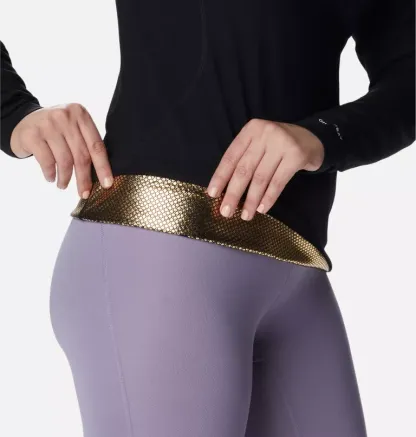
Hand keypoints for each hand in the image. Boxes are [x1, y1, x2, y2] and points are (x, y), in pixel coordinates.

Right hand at [10, 103, 113, 197]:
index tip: (107, 184)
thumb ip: (87, 144)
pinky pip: (47, 161)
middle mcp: (65, 116)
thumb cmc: (56, 130)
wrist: (23, 121)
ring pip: (65, 160)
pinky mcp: (31, 134)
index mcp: (81, 114)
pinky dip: (51, 173)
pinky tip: (51, 177)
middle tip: (84, 193)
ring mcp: (47, 124)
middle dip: (84, 178)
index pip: (96, 145)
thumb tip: (102, 177)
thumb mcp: (73, 129)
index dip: (103, 167)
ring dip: (65, 178)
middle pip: (81, 155)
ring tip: (63, 185)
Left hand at [206, 118, 323, 219]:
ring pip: (260, 178)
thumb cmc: (277, 147)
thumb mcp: (258, 145)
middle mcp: (265, 133)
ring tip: (245, 215)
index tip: (212, 194)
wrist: (311, 139)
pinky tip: (262, 209)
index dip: (220, 177)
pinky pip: (278, 182)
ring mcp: (282, 143)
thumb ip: (243, 160)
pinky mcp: (296, 155)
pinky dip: (269, 197)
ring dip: (251, 200)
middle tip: (225, 212)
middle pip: (244, 169)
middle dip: (233, 193)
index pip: (231, 157)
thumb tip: (224, 191)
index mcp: (250, 130)